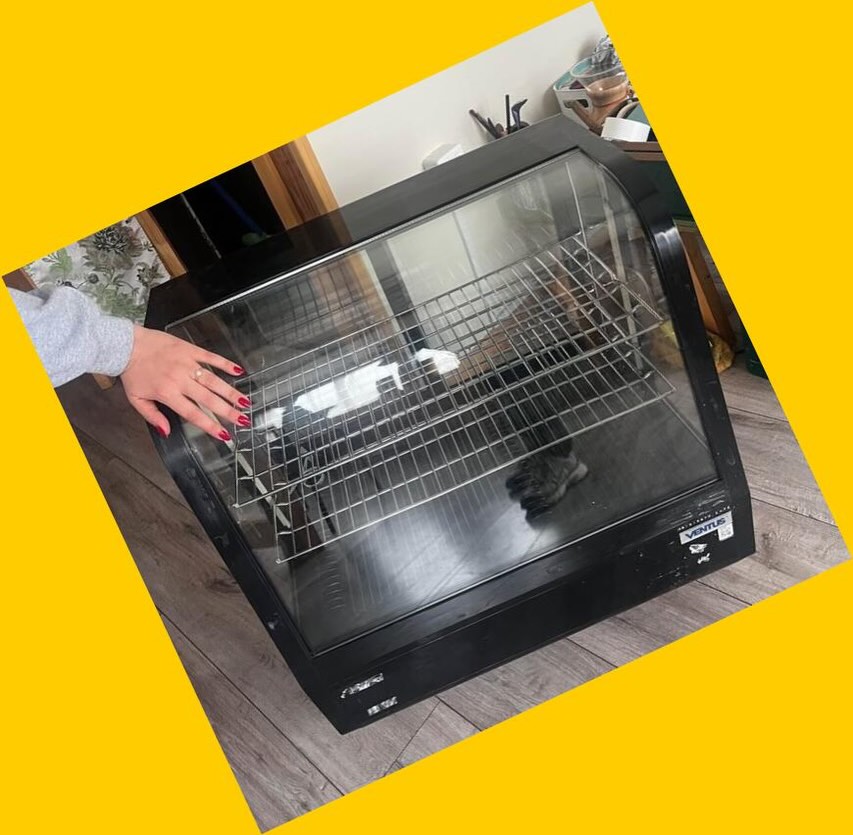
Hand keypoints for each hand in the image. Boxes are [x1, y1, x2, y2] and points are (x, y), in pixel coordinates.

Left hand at [120, 325, 248, 441]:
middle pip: (208, 399)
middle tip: (243, 420)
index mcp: (167, 393)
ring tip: (245, 402)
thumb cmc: (131, 371)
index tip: (224, 434)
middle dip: (228, 411)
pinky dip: (225, 364)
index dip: (210, 425)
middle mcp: (180, 379)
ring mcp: (186, 363)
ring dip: (230, 392)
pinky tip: (238, 370)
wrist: (126, 344)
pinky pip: (211, 357)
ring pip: (213, 380)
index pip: (193, 413)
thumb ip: (152, 416)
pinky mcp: (189, 349)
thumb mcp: (136, 399)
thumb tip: (166, 432)